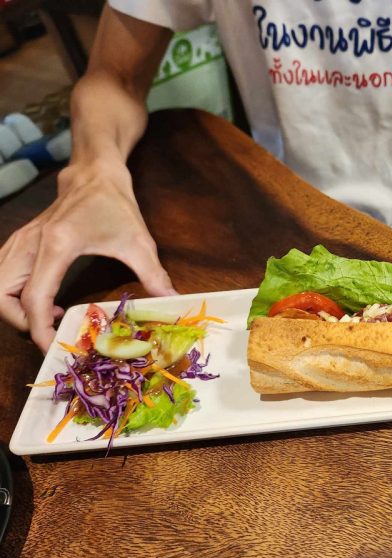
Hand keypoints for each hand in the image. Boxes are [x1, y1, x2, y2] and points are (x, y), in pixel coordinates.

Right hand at [0, 159, 175, 351]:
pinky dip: (15, 295)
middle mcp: (30, 244)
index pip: (34, 298)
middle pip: (1, 296)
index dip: (39, 330)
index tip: (54, 347)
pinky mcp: (20, 243)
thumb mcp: (139, 242)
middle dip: (20, 322)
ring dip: (15, 310)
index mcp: (57, 245)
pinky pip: (4, 276)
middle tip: (51, 332)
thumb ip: (154, 274)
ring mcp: (20, 242)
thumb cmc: (115, 205)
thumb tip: (172, 299)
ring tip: (50, 318)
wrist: (94, 174)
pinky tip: (47, 300)